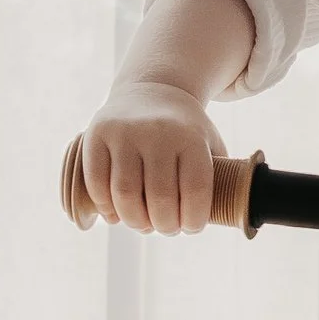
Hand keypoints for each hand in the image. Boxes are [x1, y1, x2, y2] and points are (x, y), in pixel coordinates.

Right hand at [79, 88, 226, 233]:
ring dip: (135, 222)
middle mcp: (158, 132)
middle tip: (166, 228)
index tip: (191, 227)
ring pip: (125, 196)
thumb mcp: (209, 145)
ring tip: (143, 225)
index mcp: (191, 137)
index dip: (194, 220)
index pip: (196, 191)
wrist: (152, 91)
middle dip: (165, 226)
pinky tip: (117, 212)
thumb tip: (222, 216)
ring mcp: (124, 132)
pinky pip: (96, 184)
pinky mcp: (97, 135)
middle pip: (159, 199)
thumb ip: (218, 178)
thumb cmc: (184, 132)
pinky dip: (106, 207)